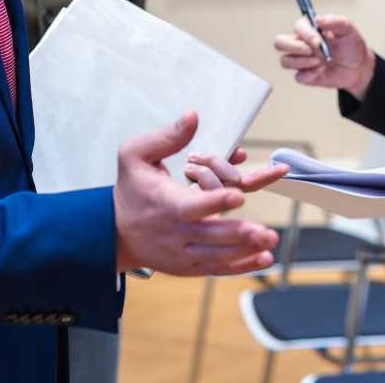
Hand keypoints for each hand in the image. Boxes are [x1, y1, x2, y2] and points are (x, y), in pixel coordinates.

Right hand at [112, 110, 279, 275]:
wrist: (115, 233)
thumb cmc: (130, 190)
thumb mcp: (135, 155)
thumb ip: (166, 137)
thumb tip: (192, 116)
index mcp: (166, 203)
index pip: (193, 205)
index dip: (216, 200)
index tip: (238, 195)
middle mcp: (177, 231)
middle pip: (212, 235)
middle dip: (241, 233)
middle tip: (266, 232)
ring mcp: (184, 251)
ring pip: (217, 255)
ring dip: (246, 250)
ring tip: (270, 242)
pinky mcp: (189, 265)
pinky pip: (217, 268)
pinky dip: (241, 266)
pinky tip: (263, 258)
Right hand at [273, 13, 376, 100]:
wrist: (358, 68)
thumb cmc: (351, 46)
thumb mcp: (348, 30)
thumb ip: (334, 21)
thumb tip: (317, 18)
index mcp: (310, 29)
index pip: (297, 27)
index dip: (305, 34)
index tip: (319, 41)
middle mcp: (302, 43)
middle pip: (279, 42)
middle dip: (294, 47)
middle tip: (312, 51)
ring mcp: (302, 60)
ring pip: (285, 61)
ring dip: (303, 62)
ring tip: (322, 63)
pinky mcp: (305, 75)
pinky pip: (298, 77)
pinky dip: (310, 75)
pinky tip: (322, 72)